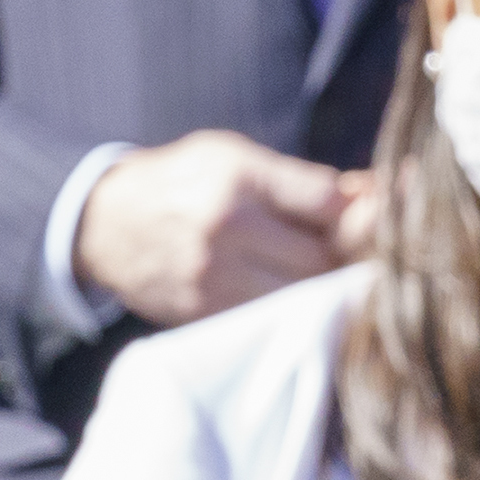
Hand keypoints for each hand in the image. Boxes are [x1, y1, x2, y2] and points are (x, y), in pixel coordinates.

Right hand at [69, 132, 370, 328]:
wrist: (102, 225)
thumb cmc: (181, 182)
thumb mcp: (234, 158)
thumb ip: (300, 181)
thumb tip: (378, 195)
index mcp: (237, 180)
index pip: (330, 204)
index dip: (362, 211)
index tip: (371, 212)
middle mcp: (224, 230)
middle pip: (321, 259)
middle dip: (344, 256)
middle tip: (351, 250)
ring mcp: (210, 280)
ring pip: (299, 298)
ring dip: (319, 290)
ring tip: (322, 275)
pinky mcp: (200, 315)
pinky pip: (267, 320)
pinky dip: (287, 311)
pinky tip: (288, 296)